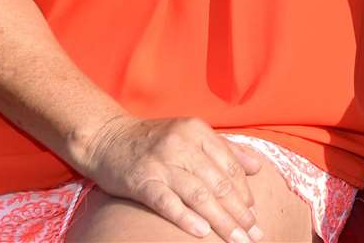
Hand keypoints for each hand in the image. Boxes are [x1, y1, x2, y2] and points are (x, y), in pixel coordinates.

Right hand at [78, 113, 264, 241]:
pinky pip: (167, 202)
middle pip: (218, 183)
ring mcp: (161, 163)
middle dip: (239, 213)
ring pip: (199, 195)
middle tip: (255, 235)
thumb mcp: (190, 135)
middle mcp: (182, 144)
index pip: (229, 165)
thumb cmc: (153, 140)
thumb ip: (224, 149)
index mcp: (197, 131)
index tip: (254, 215)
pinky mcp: (142, 180)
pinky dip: (186, 218)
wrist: (106, 138)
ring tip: (237, 240)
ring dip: (221, 221)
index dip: (244, 192)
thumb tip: (257, 167)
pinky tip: (202, 232)